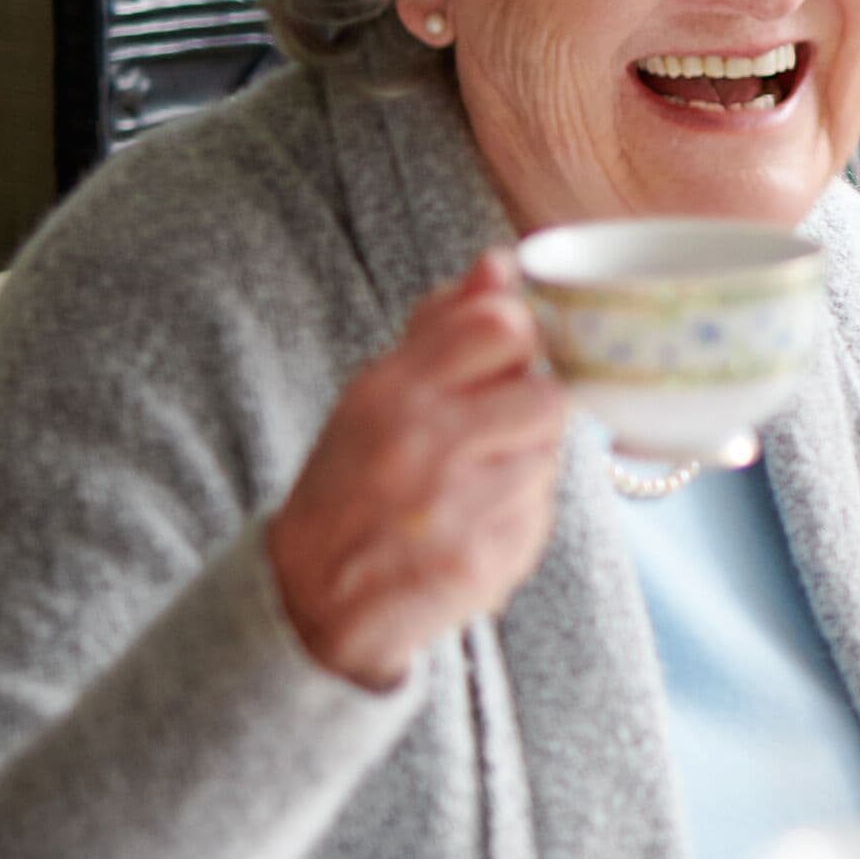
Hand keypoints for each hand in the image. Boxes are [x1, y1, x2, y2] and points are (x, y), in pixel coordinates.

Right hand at [265, 249, 571, 689]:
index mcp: (392, 392)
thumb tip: (500, 264)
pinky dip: (518, 515)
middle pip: (547, 398)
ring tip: (474, 481)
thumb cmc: (352, 478)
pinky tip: (472, 523)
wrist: (309, 595)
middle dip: (531, 410)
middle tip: (494, 430)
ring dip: (526, 463)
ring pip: (550, 457)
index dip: (521, 340)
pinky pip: (539, 515)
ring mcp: (456, 510)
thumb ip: (443, 325)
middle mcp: (424, 447)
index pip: (503, 328)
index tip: (506, 361)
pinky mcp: (484, 563)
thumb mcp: (377, 390)